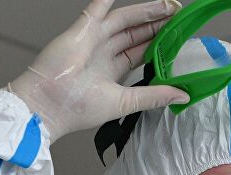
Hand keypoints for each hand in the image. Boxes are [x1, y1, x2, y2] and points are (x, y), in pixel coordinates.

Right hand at [10, 0, 188, 141]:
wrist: (48, 104)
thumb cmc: (76, 108)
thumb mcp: (126, 102)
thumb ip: (154, 96)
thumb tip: (181, 96)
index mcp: (112, 72)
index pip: (140, 52)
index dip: (159, 43)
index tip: (178, 37)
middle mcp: (103, 54)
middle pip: (135, 33)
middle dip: (156, 23)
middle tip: (177, 15)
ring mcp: (93, 40)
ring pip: (123, 20)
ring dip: (144, 11)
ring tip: (166, 5)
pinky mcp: (82, 30)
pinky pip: (97, 8)